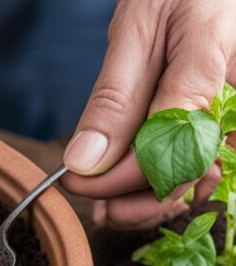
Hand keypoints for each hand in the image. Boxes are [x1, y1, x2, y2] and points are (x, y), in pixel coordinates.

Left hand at [61, 0, 233, 229]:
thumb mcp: (135, 30)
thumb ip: (114, 98)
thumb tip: (84, 162)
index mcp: (214, 66)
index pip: (168, 148)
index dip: (117, 178)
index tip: (74, 180)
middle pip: (191, 174)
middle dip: (137, 200)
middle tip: (93, 207)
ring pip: (201, 180)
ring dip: (153, 201)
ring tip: (108, 207)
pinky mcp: (230, 125)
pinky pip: (207, 168)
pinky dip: (169, 186)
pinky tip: (131, 194)